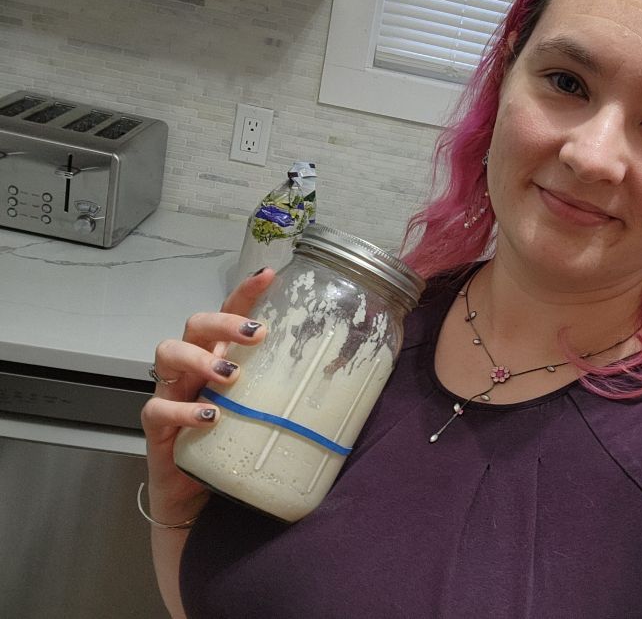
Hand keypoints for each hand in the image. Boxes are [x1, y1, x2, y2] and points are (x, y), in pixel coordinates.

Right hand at [140, 268, 273, 524]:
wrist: (200, 502)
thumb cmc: (236, 447)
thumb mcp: (267, 413)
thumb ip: (293, 393)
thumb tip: (348, 377)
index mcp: (221, 359)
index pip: (229, 315)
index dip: (245, 293)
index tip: (269, 275)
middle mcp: (193, 370)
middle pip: (195, 325)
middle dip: (223, 323)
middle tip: (255, 335)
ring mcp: (171, 396)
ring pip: (167, 354)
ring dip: (200, 359)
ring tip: (231, 377)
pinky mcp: (157, 430)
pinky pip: (157, 409)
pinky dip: (183, 410)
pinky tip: (210, 416)